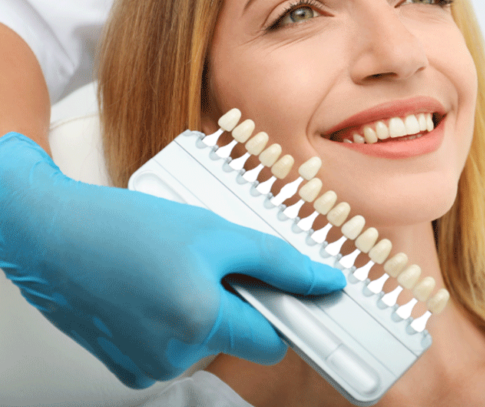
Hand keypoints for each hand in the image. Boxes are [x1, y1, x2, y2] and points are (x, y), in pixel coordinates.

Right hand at [0, 132, 345, 387]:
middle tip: (218, 262)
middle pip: (238, 338)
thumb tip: (324, 282)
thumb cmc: (125, 228)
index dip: (286, 314)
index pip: (273, 343)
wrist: (51, 233)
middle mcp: (172, 357)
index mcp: (199, 324)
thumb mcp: (216, 232)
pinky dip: (174, 318)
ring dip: (204, 306)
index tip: (297, 299)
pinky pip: (173, 344)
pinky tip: (155, 285)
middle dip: (239, 302)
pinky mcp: (125, 363)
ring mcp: (145, 365)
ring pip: (205, 339)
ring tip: (176, 268)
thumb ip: (278, 262)